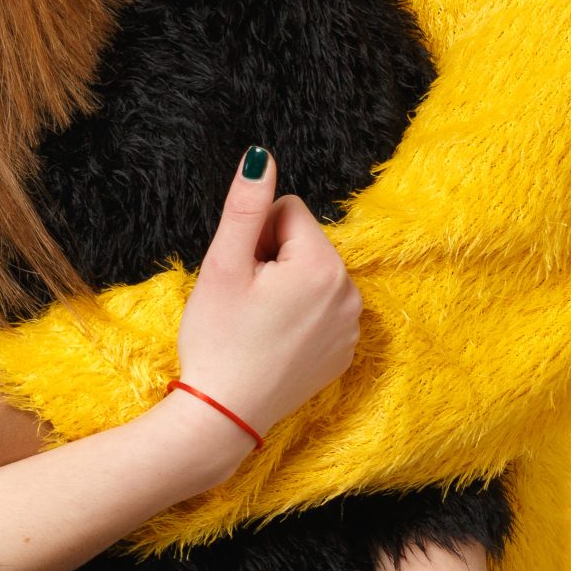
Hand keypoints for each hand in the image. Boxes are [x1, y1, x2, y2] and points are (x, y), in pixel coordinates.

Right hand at [173, 147, 360, 440]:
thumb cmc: (219, 338)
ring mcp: (352, 326)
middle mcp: (351, 292)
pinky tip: (272, 343)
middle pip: (303, 243)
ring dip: (284, 288)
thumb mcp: (225, 264)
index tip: (242, 273)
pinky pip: (320, 310)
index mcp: (324, 265)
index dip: (255, 235)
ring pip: (311, 276)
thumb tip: (263, 156)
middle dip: (272, 260)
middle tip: (245, 300)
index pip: (288, 211)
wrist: (225, 415)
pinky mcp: (344, 352)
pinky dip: (296, 318)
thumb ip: (246, 205)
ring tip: (258, 322)